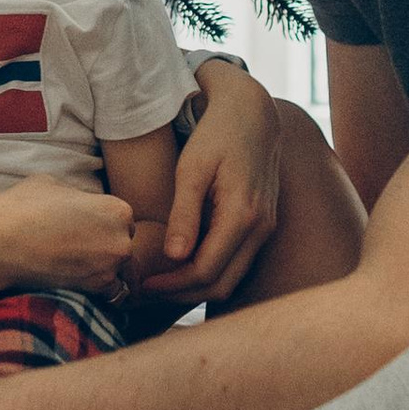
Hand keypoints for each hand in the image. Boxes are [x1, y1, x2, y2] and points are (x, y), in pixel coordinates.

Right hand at [0, 176, 137, 296]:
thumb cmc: (22, 207)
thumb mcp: (56, 185)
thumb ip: (81, 197)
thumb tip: (83, 205)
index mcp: (118, 209)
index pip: (123, 220)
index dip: (103, 224)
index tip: (83, 229)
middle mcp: (122, 238)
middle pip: (124, 244)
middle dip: (105, 246)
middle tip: (76, 248)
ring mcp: (111, 267)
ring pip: (119, 270)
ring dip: (103, 268)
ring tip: (74, 265)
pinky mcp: (95, 290)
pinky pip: (111, 294)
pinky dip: (99, 290)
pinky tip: (78, 281)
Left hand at [131, 62, 282, 306]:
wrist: (252, 114)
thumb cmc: (216, 135)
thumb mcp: (192, 168)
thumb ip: (184, 214)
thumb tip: (174, 257)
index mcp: (243, 215)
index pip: (207, 270)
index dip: (172, 284)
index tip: (143, 283)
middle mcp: (261, 229)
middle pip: (221, 285)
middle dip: (182, 295)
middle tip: (146, 291)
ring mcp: (265, 229)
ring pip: (231, 279)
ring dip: (195, 288)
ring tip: (159, 283)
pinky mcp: (261, 226)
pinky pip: (236, 263)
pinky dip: (209, 273)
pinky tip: (181, 266)